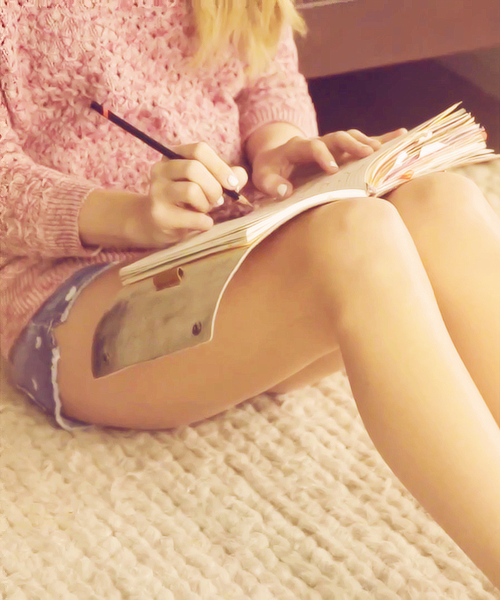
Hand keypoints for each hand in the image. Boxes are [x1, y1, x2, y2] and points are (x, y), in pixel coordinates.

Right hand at [126, 142, 247, 246]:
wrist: (156, 223)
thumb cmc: (186, 201)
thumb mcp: (206, 183)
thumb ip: (226, 176)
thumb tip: (240, 176)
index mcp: (173, 155)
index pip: (199, 149)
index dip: (220, 167)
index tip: (232, 184)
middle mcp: (161, 169)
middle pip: (194, 168)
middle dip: (214, 187)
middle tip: (218, 201)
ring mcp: (156, 191)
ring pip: (191, 190)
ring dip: (206, 204)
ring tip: (204, 210)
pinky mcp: (159, 214)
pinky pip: (191, 216)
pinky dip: (204, 222)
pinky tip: (203, 223)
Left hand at [251, 128, 406, 198]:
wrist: (273, 158)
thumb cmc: (268, 171)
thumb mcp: (262, 179)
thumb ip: (271, 185)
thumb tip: (285, 191)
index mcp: (296, 148)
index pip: (312, 146)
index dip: (322, 155)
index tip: (332, 169)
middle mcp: (316, 141)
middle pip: (336, 137)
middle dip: (352, 144)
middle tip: (367, 154)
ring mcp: (329, 145)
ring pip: (350, 137)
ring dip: (366, 142)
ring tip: (382, 150)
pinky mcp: (339, 150)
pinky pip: (360, 142)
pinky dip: (380, 139)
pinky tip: (400, 136)